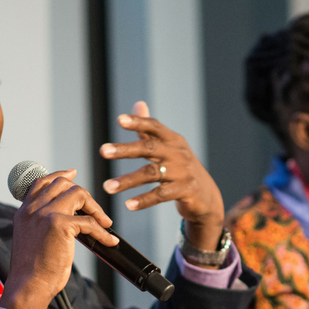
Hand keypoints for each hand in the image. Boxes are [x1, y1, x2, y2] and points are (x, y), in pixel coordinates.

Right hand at [0, 169, 117, 308]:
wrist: (28, 285)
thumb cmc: (33, 270)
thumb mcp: (32, 239)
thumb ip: (42, 224)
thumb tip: (68, 218)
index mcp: (25, 211)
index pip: (42, 182)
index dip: (60, 175)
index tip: (74, 173)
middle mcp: (32, 209)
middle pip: (63, 184)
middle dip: (84, 194)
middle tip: (95, 212)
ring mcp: (45, 214)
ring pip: (78, 194)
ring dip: (95, 208)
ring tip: (103, 224)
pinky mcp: (59, 225)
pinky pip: (90, 222)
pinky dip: (103, 232)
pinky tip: (108, 241)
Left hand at [100, 101, 225, 256]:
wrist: (206, 196)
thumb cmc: (181, 169)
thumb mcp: (169, 148)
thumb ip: (150, 130)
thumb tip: (138, 103)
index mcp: (173, 140)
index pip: (154, 127)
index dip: (138, 122)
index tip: (119, 120)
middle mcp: (179, 153)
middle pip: (149, 148)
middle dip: (125, 149)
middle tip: (103, 151)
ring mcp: (183, 172)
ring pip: (151, 173)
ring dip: (127, 180)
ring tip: (107, 187)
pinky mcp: (186, 190)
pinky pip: (161, 194)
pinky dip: (144, 200)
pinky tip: (128, 205)